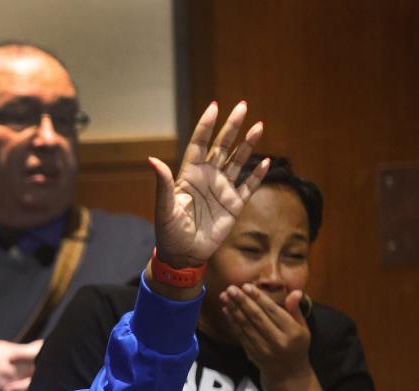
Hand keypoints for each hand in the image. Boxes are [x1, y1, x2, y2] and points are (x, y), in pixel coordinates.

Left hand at [149, 102, 267, 267]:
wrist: (183, 255)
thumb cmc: (169, 231)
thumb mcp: (164, 208)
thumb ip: (163, 184)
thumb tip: (152, 160)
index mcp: (190, 175)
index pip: (199, 145)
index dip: (206, 126)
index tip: (214, 107)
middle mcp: (208, 178)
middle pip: (222, 147)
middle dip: (232, 127)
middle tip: (243, 106)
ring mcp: (222, 190)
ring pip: (237, 162)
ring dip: (248, 145)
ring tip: (258, 126)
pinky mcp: (234, 205)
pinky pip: (248, 186)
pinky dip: (257, 175)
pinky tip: (266, 161)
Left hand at [221, 284, 311, 383]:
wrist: (288, 374)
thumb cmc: (296, 345)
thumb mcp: (302, 328)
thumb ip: (296, 310)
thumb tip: (296, 291)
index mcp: (292, 332)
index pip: (273, 312)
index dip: (259, 298)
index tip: (246, 286)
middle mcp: (278, 341)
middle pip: (257, 318)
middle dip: (242, 301)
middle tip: (231, 288)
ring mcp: (264, 349)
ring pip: (246, 326)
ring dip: (234, 310)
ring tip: (225, 296)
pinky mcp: (253, 354)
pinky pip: (241, 335)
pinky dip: (232, 321)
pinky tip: (226, 310)